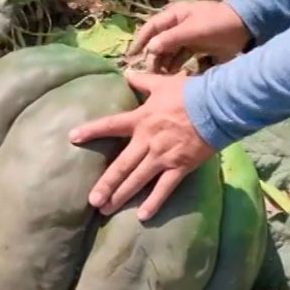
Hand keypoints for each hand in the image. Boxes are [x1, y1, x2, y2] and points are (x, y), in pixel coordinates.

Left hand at [69, 72, 214, 220]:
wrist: (216, 105)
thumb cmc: (190, 92)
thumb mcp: (162, 83)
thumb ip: (143, 81)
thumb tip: (127, 74)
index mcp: (141, 120)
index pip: (111, 125)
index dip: (91, 130)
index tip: (73, 137)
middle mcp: (147, 141)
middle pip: (121, 165)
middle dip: (106, 183)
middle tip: (92, 200)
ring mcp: (163, 156)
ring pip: (138, 180)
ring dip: (121, 195)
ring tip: (106, 210)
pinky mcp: (180, 167)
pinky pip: (164, 188)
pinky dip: (154, 202)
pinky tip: (143, 216)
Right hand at [128, 0, 251, 73]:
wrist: (244, 30)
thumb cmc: (216, 24)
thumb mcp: (191, 30)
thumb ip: (170, 39)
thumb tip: (150, 49)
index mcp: (174, 15)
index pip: (151, 28)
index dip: (140, 41)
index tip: (131, 56)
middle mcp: (178, 26)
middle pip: (159, 43)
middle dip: (153, 57)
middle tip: (150, 73)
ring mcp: (187, 38)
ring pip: (170, 52)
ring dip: (164, 64)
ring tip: (160, 78)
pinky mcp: (197, 49)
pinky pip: (181, 58)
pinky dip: (176, 67)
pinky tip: (172, 78)